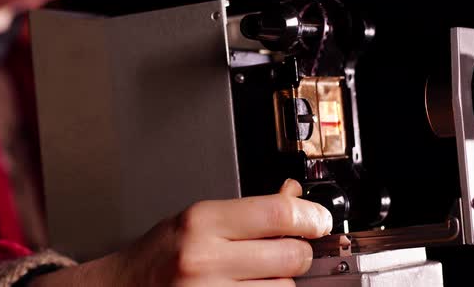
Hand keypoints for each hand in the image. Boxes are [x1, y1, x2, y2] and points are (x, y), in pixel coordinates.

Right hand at [30, 179, 331, 285]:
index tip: (320, 221)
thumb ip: (248, 211)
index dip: (311, 217)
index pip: (277, 214)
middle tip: (285, 250)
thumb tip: (292, 196)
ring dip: (279, 283)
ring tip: (250, 276)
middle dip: (296, 253)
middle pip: (291, 256)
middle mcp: (205, 260)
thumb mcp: (197, 220)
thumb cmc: (154, 256)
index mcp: (201, 223)